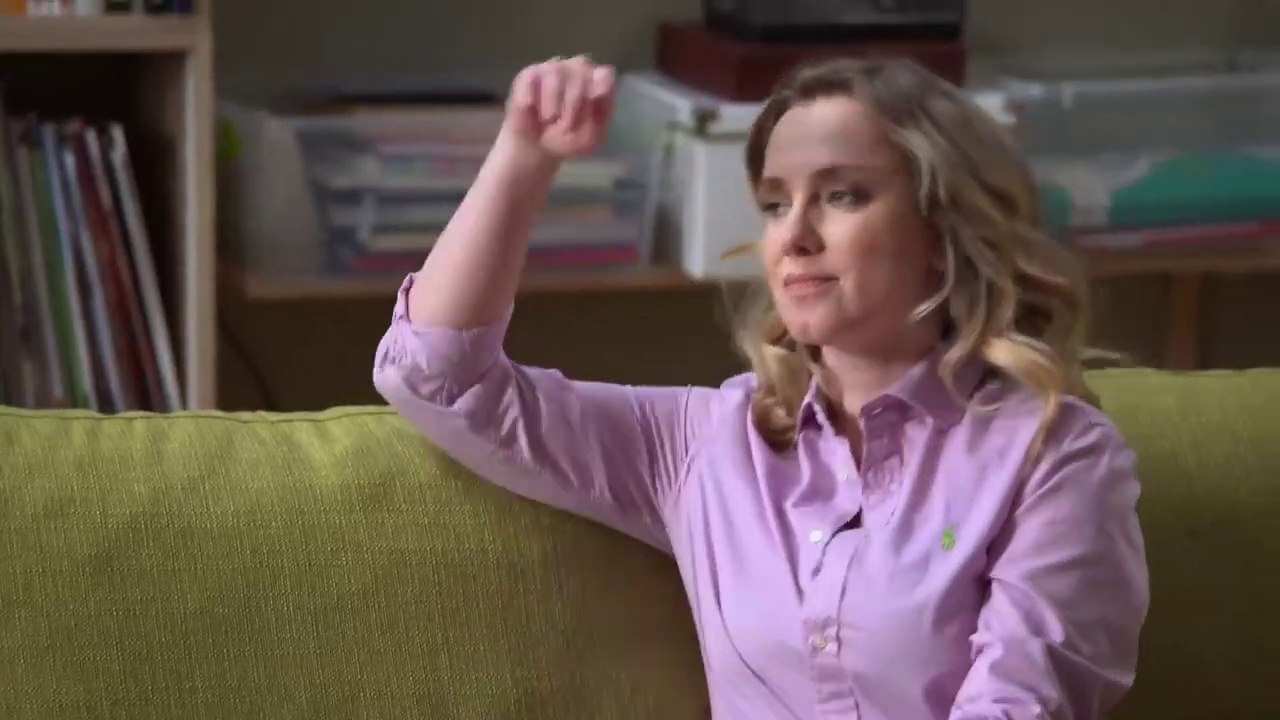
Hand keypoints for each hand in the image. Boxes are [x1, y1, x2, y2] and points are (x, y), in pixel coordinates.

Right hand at [501, 55, 615, 161]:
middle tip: (566, 125)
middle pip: (580, 70)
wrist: (537, 149)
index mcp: (597, 84)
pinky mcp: (530, 74)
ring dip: (553, 99)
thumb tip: (597, 93)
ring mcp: (553, 69)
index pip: (605, 74)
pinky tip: (531, 108)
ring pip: (556, 71)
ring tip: (549, 119)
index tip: (594, 98)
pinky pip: (532, 77)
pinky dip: (532, 95)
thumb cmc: (568, 140)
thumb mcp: (589, 137)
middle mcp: (577, 70)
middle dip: (574, 100)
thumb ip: (599, 115)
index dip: (601, 83)